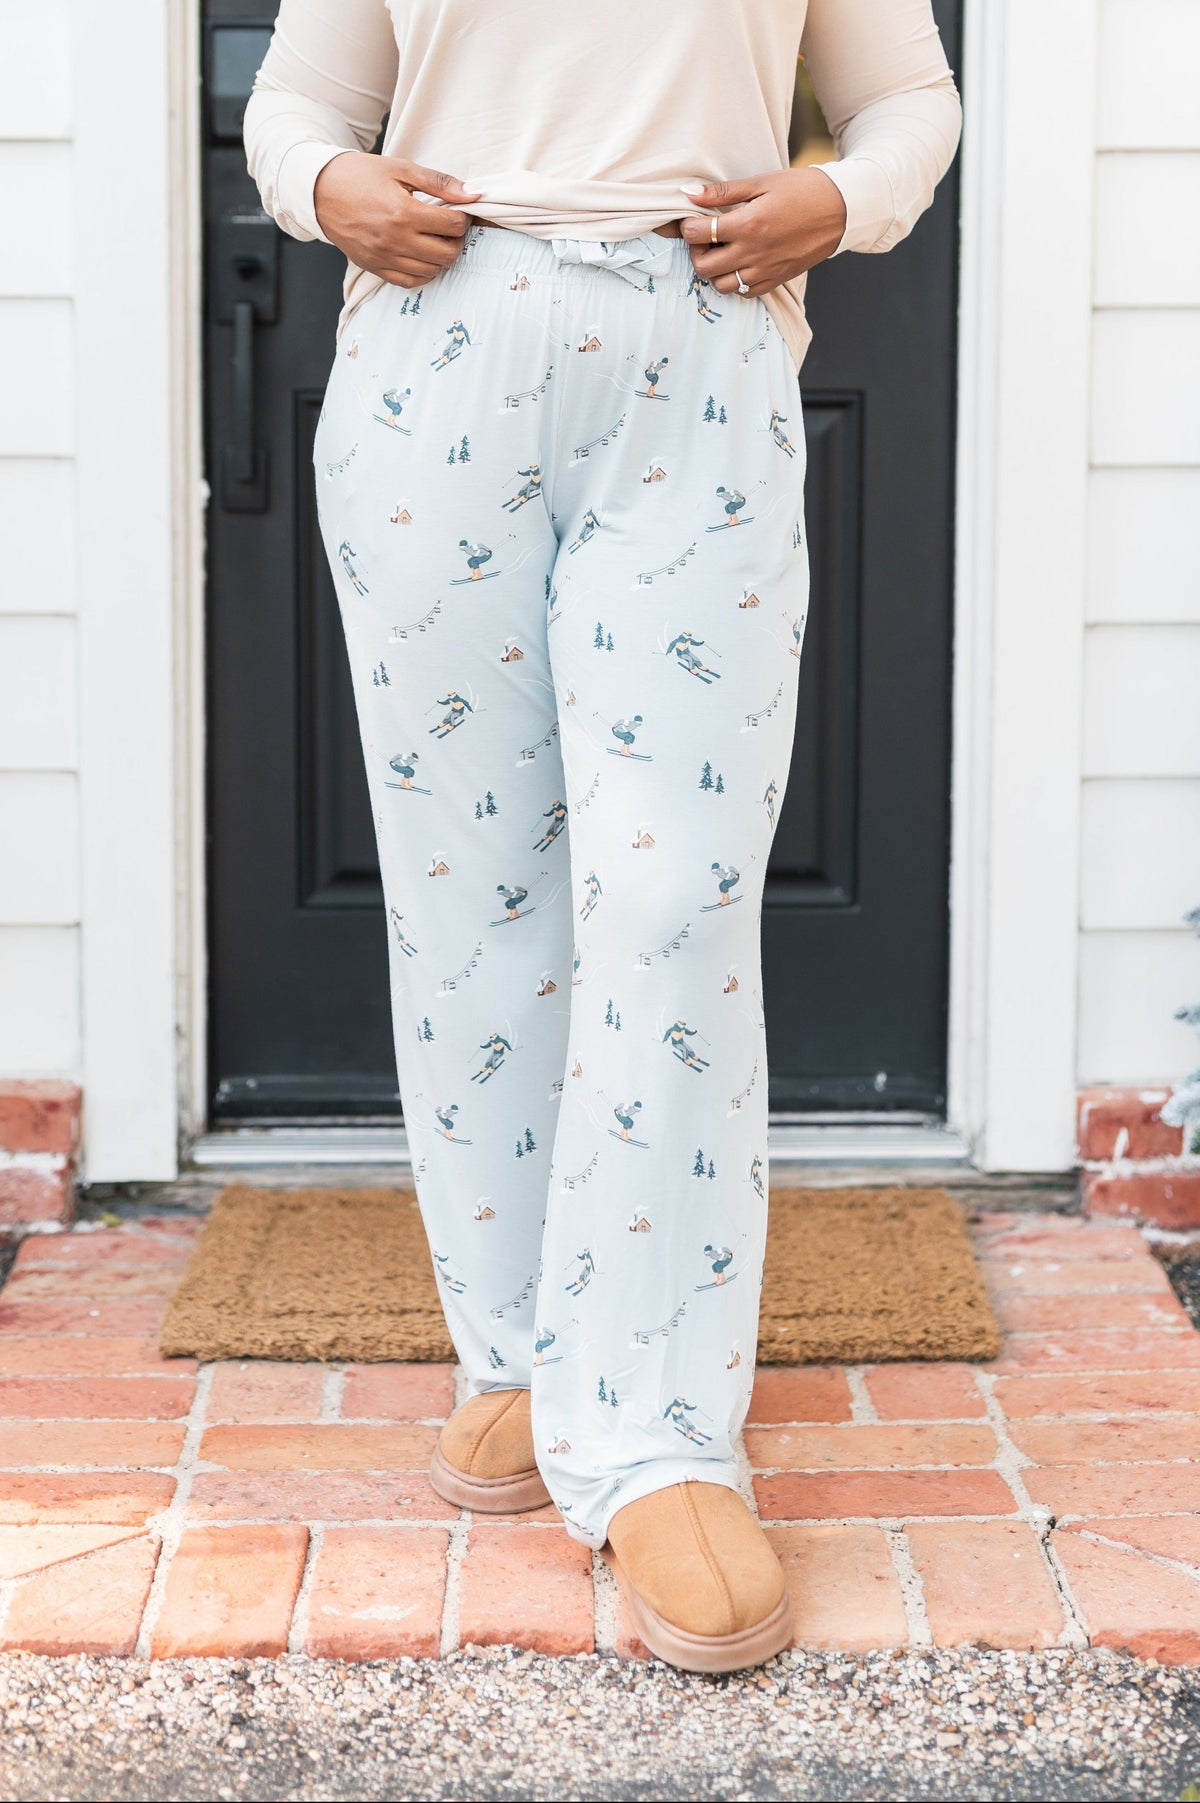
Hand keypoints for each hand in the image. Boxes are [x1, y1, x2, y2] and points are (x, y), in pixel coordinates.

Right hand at [313, 152, 482, 287]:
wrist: (319, 191)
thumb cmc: (359, 175)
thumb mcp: (400, 168)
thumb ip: (439, 182)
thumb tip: (473, 194)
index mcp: (403, 212)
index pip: (453, 226)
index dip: (463, 218)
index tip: (458, 211)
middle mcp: (395, 240)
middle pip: (447, 253)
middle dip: (456, 240)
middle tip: (450, 227)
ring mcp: (384, 258)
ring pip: (432, 270)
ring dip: (440, 257)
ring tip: (434, 238)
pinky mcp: (375, 268)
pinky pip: (410, 281)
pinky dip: (423, 272)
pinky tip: (422, 255)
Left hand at [678, 167, 846, 297]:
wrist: (840, 210)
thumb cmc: (802, 190)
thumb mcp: (762, 183)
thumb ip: (724, 192)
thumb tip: (689, 193)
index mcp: (748, 224)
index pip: (698, 234)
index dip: (688, 226)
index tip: (694, 219)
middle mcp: (753, 253)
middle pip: (703, 267)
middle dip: (697, 252)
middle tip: (705, 238)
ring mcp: (765, 271)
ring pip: (721, 285)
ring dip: (714, 270)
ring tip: (723, 251)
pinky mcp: (776, 280)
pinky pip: (744, 293)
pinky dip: (735, 281)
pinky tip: (740, 262)